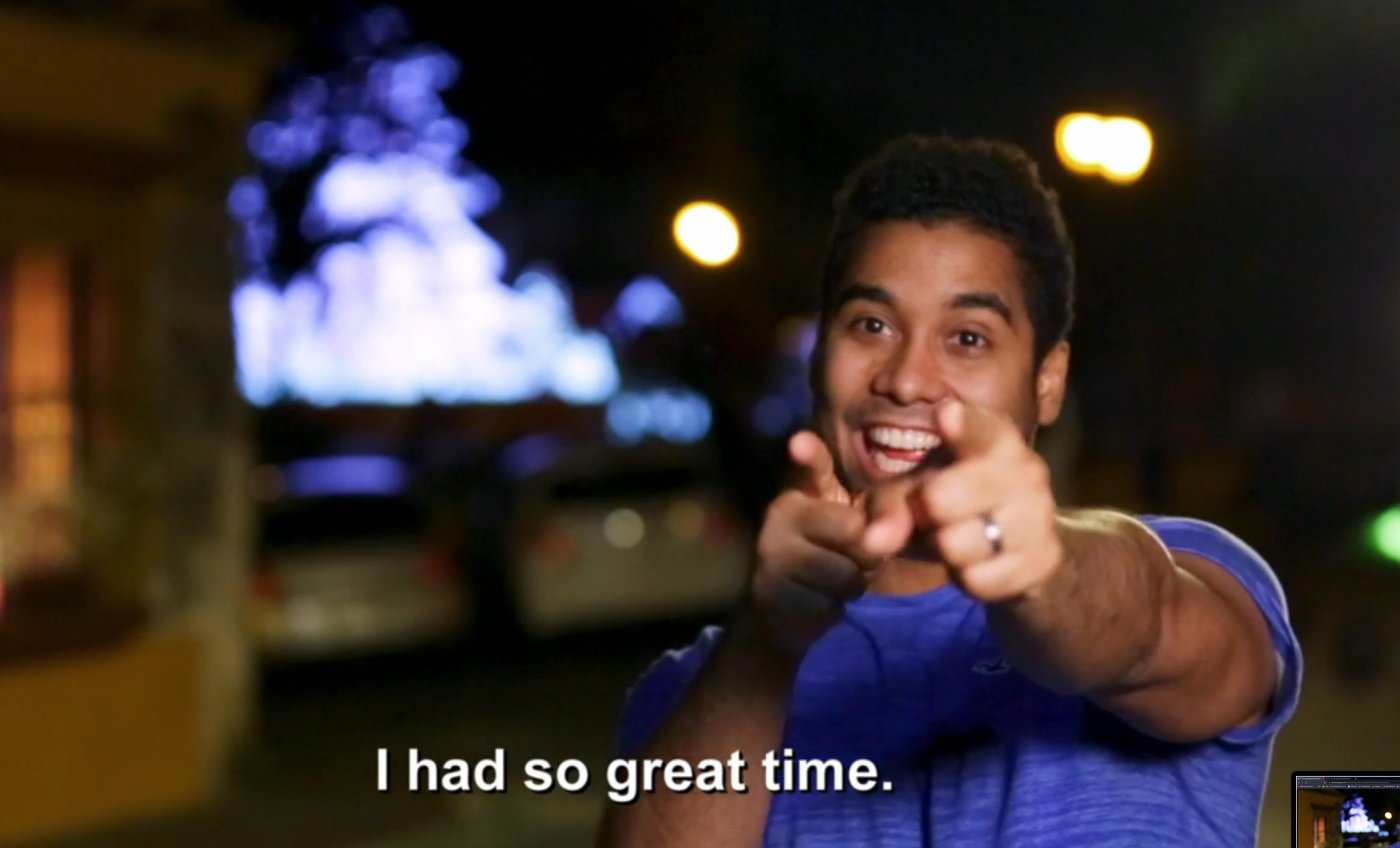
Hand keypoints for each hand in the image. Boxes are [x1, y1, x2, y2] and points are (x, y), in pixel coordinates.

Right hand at [749, 431, 877, 654]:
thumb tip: (879, 538)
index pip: (811, 468)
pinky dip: (833, 607)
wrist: (778, 607)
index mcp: (801, 490)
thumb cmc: (826, 551)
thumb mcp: (853, 520)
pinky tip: (816, 598)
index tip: (800, 442)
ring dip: (853, 583)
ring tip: (833, 577)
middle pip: (853, 532)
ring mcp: (772, 554)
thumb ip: (879, 512)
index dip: (808, 454)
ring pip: (847, 575)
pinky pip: (830, 605)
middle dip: (868, 554)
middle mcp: (780, 514)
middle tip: (850, 555)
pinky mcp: (772, 594)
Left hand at [861, 400, 1062, 603]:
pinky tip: (981, 564)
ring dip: (945, 549)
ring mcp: (1040, 514)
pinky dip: (968, 580)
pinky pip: (978, 580)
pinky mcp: (1045, 558)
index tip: (944, 415)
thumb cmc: (951, 503)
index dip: (963, 425)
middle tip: (935, 513)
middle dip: (925, 514)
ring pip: (957, 545)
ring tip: (959, 537)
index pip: (980, 428)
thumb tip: (873, 541)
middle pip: (942, 499)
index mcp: (992, 438)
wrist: (1013, 549)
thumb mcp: (911, 495)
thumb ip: (887, 509)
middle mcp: (1026, 469)